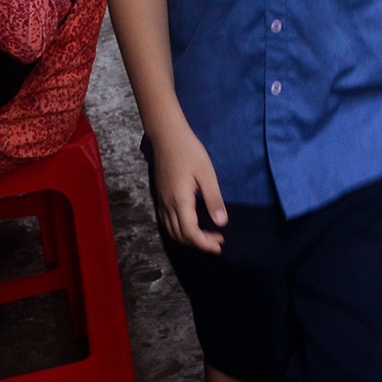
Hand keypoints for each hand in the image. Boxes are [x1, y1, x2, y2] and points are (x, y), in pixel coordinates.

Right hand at [150, 122, 226, 252]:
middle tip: (218, 240)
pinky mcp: (160, 196)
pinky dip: (179, 230)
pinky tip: (192, 224)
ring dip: (189, 238)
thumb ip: (213, 199)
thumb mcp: (207, 174)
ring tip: (207, 236)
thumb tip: (221, 223)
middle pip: (180, 236)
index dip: (204, 244)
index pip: (190, 233)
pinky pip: (167, 222)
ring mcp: (162, 201)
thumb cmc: (189, 151)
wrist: (167, 136)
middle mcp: (168, 205)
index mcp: (180, 200)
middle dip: (199, 243)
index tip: (219, 245)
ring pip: (172, 231)